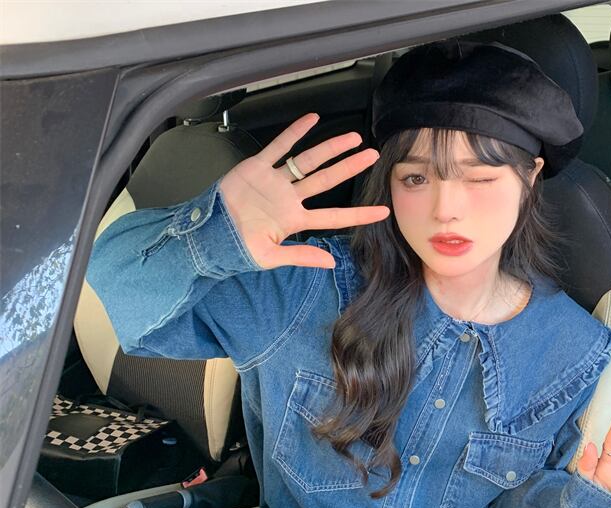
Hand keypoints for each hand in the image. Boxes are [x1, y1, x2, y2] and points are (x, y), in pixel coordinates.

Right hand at [218, 112, 389, 269]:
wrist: (207, 234)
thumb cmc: (236, 248)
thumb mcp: (270, 256)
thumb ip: (301, 256)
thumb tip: (332, 262)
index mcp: (294, 220)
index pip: (334, 217)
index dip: (359, 214)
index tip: (383, 211)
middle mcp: (289, 199)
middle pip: (326, 180)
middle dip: (350, 168)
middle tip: (372, 156)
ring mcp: (275, 181)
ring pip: (307, 161)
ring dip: (329, 148)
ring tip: (352, 139)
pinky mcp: (257, 168)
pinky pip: (278, 147)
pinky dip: (294, 133)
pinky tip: (311, 120)